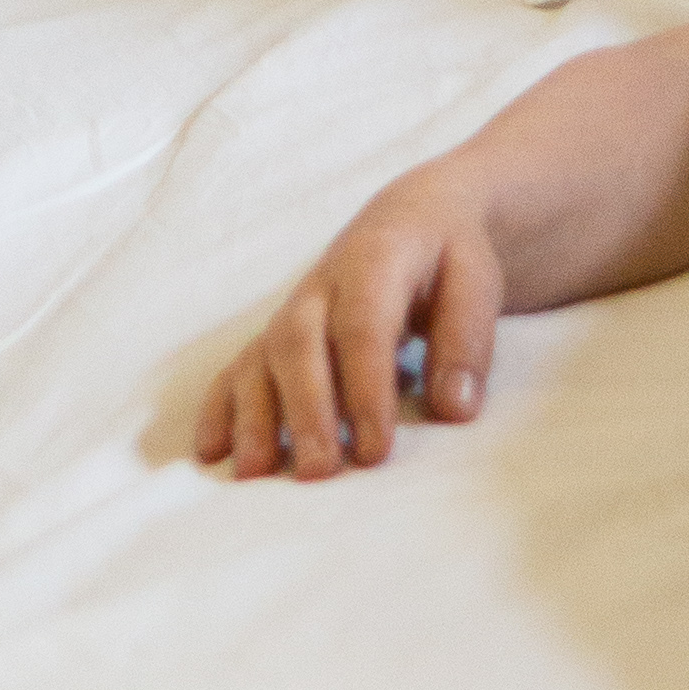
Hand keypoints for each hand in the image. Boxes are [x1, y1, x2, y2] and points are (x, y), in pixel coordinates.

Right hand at [196, 166, 502, 479]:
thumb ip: (467, 341)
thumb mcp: (477, 281)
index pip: (362, 326)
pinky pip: (237, 366)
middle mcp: (322, 285)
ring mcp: (293, 309)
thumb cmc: (449, 257)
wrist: (412, 217)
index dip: (365, 389)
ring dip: (254, 415)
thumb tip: (455, 408)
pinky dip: (221, 406)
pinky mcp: (276, 333)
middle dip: (305, 409)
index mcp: (375, 260)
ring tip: (257, 473)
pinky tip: (212, 450)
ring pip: (261, 357)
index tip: (376, 451)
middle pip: (298, 343)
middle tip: (320, 472)